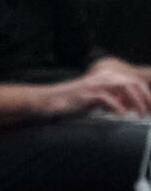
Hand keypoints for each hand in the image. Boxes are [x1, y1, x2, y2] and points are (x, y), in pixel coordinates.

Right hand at [35, 60, 150, 117]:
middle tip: (149, 112)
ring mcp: (94, 84)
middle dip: (146, 98)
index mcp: (106, 76)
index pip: (134, 81)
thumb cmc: (73, 102)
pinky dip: (117, 107)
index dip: (146, 95)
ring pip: (124, 87)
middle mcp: (102, 77)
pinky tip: (122, 115)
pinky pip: (107, 98)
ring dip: (136, 102)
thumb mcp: (97, 99)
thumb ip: (114, 99)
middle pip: (133, 82)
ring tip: (140, 114)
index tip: (150, 108)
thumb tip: (131, 106)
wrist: (49, 100)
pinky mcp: (86, 93)